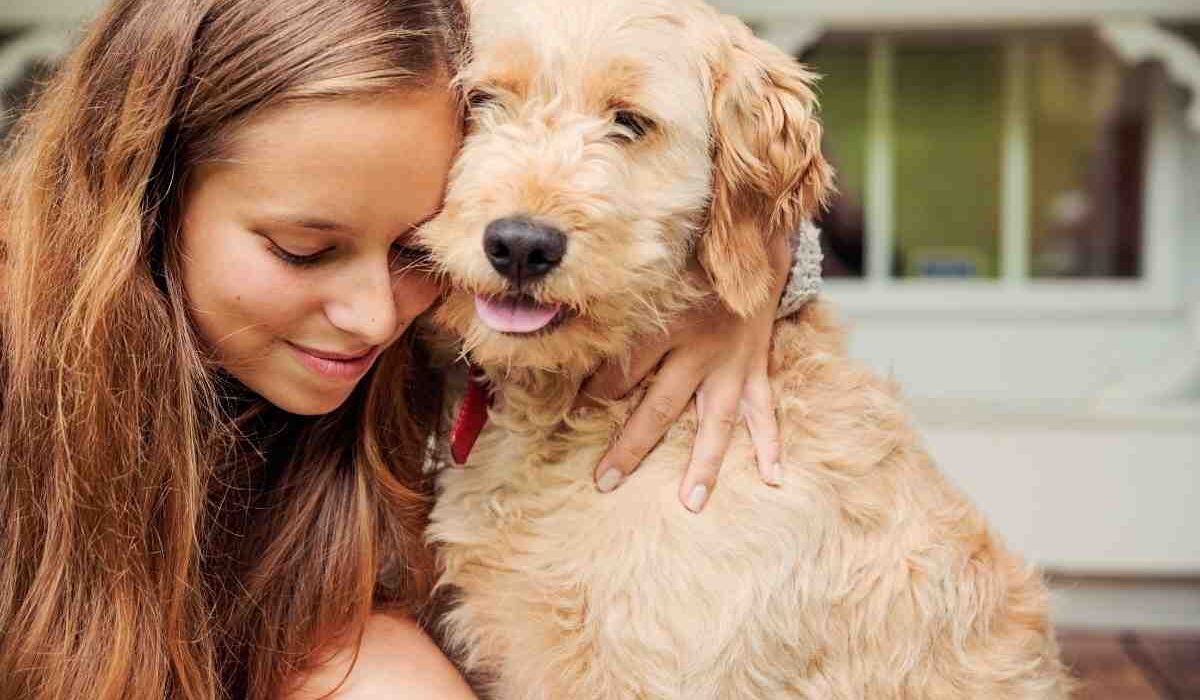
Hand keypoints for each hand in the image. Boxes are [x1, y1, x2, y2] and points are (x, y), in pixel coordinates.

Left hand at [578, 233, 791, 512]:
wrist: (750, 248)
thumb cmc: (690, 270)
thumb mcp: (652, 288)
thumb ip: (624, 321)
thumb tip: (582, 357)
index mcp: (666, 326)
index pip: (622, 370)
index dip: (595, 395)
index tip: (573, 416)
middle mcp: (699, 348)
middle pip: (660, 406)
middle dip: (631, 447)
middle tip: (605, 482)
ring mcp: (732, 362)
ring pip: (716, 421)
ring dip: (703, 464)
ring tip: (692, 503)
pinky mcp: (756, 366)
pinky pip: (764, 410)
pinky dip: (770, 444)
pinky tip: (774, 476)